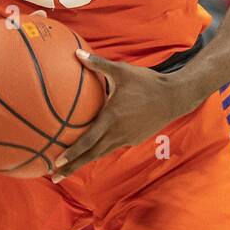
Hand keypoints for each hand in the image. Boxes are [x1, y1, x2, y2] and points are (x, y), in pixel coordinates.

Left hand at [51, 48, 186, 180]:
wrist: (174, 97)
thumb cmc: (147, 82)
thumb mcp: (121, 71)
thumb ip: (98, 64)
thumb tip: (77, 53)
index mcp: (111, 118)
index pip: (88, 141)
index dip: (72, 153)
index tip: (56, 162)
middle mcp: (117, 133)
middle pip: (90, 155)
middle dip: (71, 167)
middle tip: (54, 177)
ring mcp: (126, 139)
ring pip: (101, 153)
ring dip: (84, 162)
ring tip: (68, 169)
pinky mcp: (134, 139)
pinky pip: (113, 146)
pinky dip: (101, 150)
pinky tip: (94, 149)